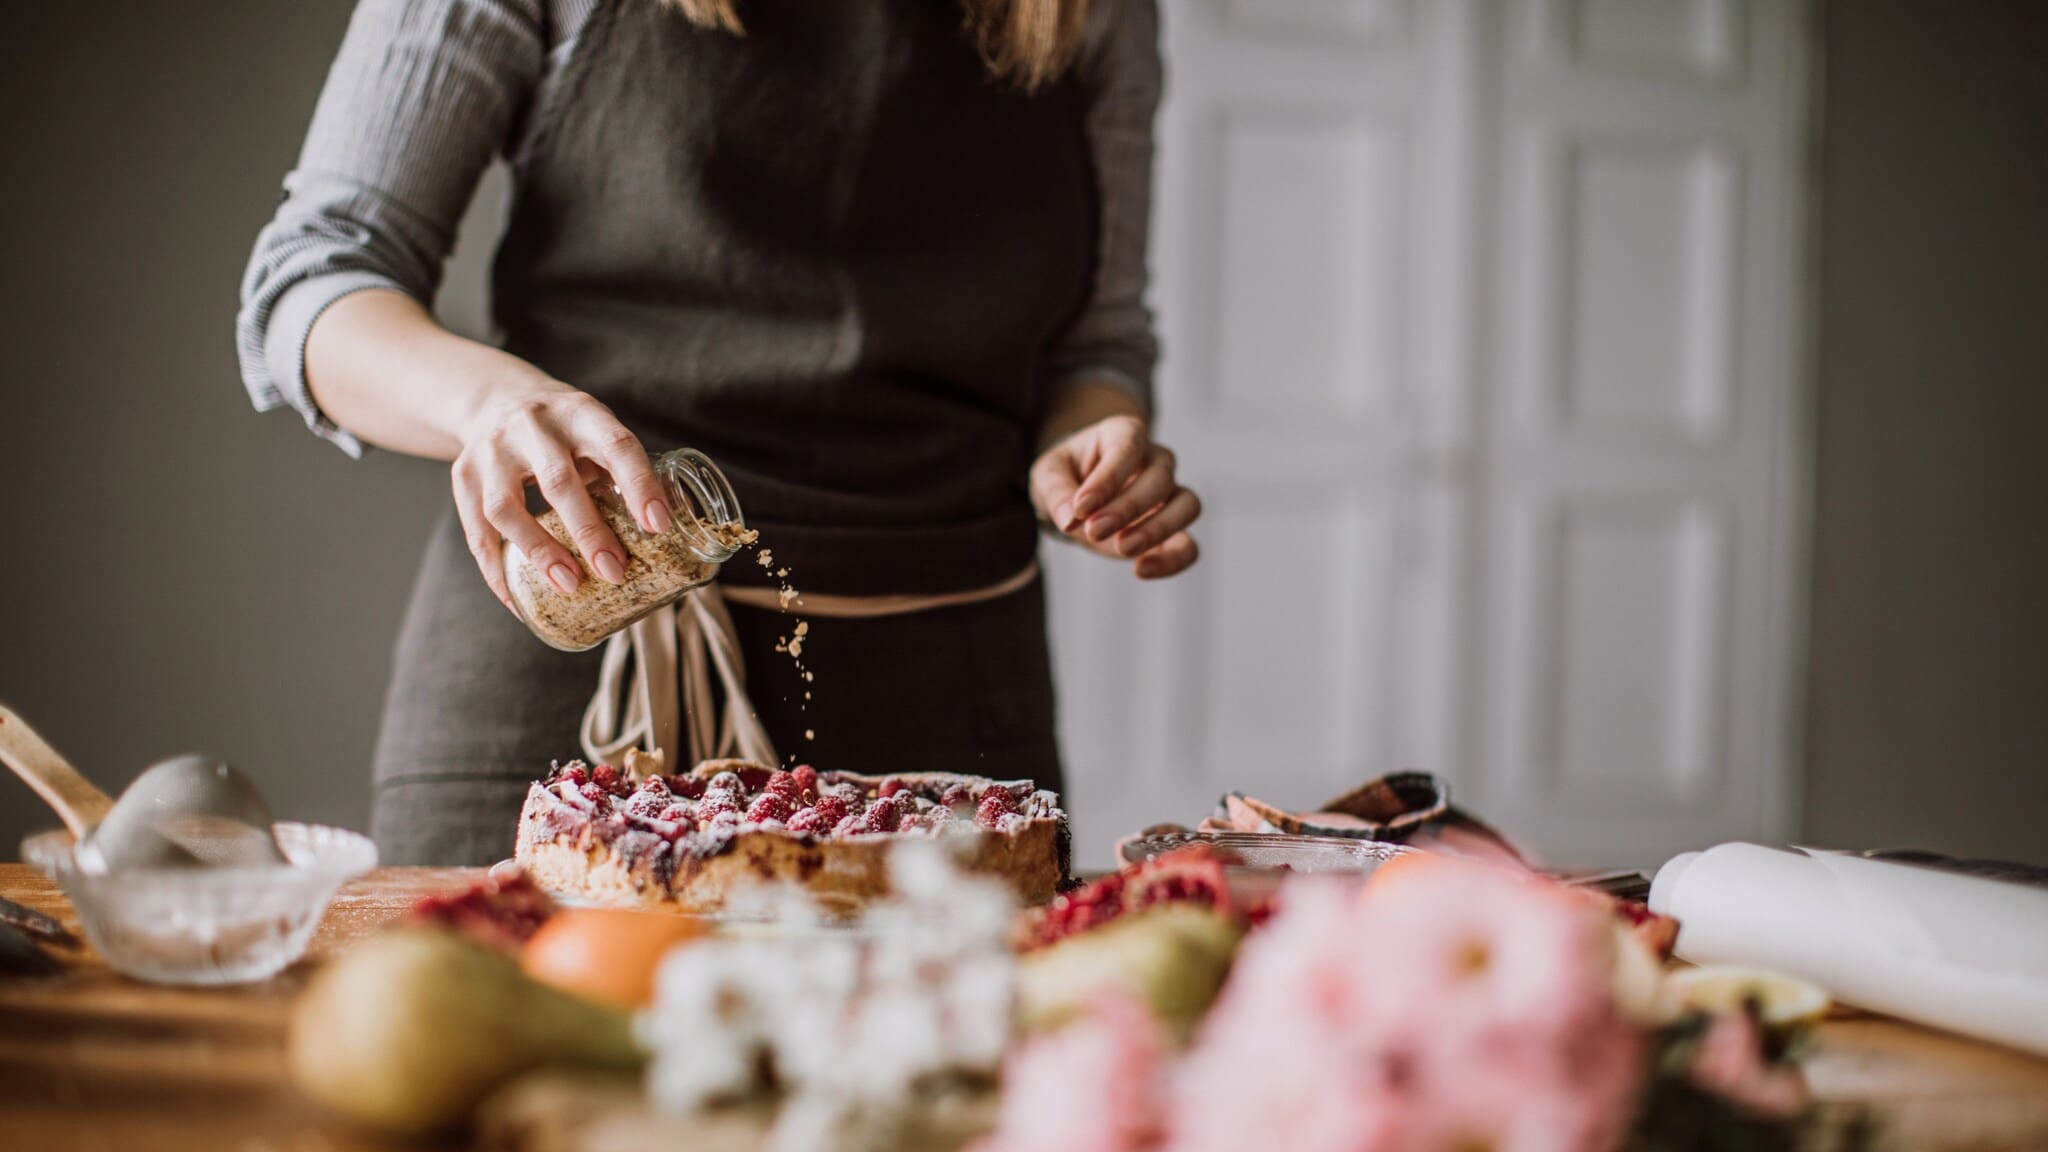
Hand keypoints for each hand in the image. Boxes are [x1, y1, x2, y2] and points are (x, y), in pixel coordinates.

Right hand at [450, 383, 671, 607]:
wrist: (497, 398)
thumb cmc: (565, 430)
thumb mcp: (596, 431)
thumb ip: (621, 472)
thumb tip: (661, 537)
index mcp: (580, 413)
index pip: (616, 446)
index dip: (639, 485)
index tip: (658, 527)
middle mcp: (532, 426)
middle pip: (558, 482)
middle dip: (588, 531)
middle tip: (614, 571)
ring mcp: (491, 451)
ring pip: (504, 507)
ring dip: (538, 551)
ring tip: (569, 585)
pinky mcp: (462, 475)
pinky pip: (475, 530)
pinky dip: (495, 570)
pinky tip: (517, 598)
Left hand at [1031, 414, 1200, 578]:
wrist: (1079, 498)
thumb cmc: (1067, 475)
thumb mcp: (1048, 475)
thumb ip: (1056, 493)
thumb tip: (1069, 519)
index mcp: (1124, 433)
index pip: (1128, 448)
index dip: (1108, 478)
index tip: (1081, 507)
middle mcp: (1156, 459)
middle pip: (1160, 478)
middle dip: (1128, 508)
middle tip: (1094, 531)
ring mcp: (1171, 493)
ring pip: (1187, 505)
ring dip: (1158, 530)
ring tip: (1123, 549)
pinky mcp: (1174, 529)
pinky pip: (1189, 546)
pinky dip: (1173, 560)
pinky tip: (1141, 570)